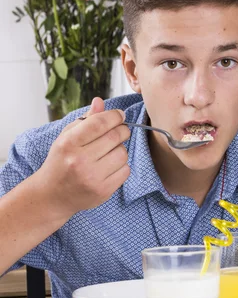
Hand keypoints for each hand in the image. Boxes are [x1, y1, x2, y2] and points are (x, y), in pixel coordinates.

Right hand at [37, 97, 130, 220]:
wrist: (52, 196)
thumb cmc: (60, 161)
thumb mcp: (66, 137)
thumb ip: (85, 120)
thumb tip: (100, 101)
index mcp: (69, 143)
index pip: (100, 123)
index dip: (115, 116)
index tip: (119, 115)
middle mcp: (80, 160)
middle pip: (115, 136)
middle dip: (122, 130)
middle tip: (120, 130)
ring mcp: (92, 178)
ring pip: (123, 153)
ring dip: (120, 149)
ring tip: (109, 152)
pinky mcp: (103, 191)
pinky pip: (125, 170)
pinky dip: (121, 166)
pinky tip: (109, 167)